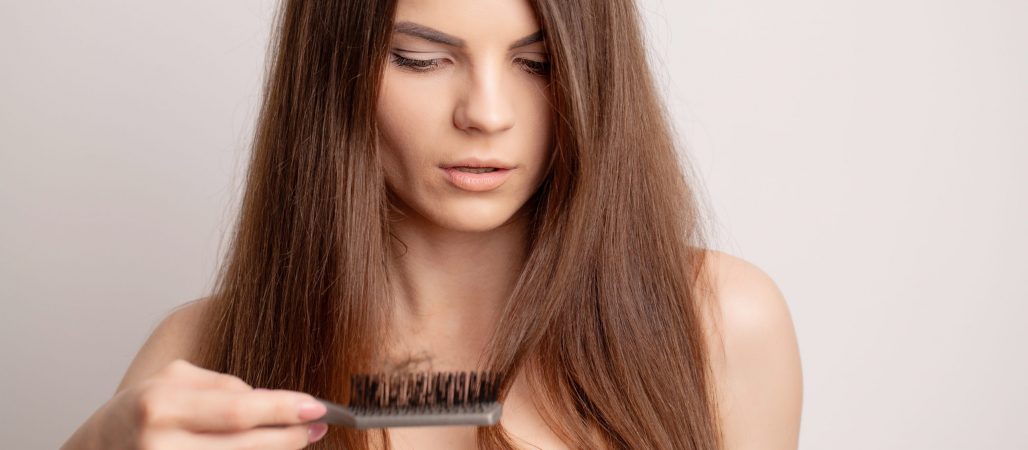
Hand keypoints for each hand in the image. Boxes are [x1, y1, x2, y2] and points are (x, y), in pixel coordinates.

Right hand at [63, 359, 328, 448]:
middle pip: (245, 445)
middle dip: (289, 435)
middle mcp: (160, 445)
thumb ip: (221, 385)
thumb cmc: (137, 411)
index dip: (283, 410)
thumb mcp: (171, 380)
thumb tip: (270, 400)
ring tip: (301, 438)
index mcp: (160, 405)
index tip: (317, 406)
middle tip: (319, 424)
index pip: (238, 409)